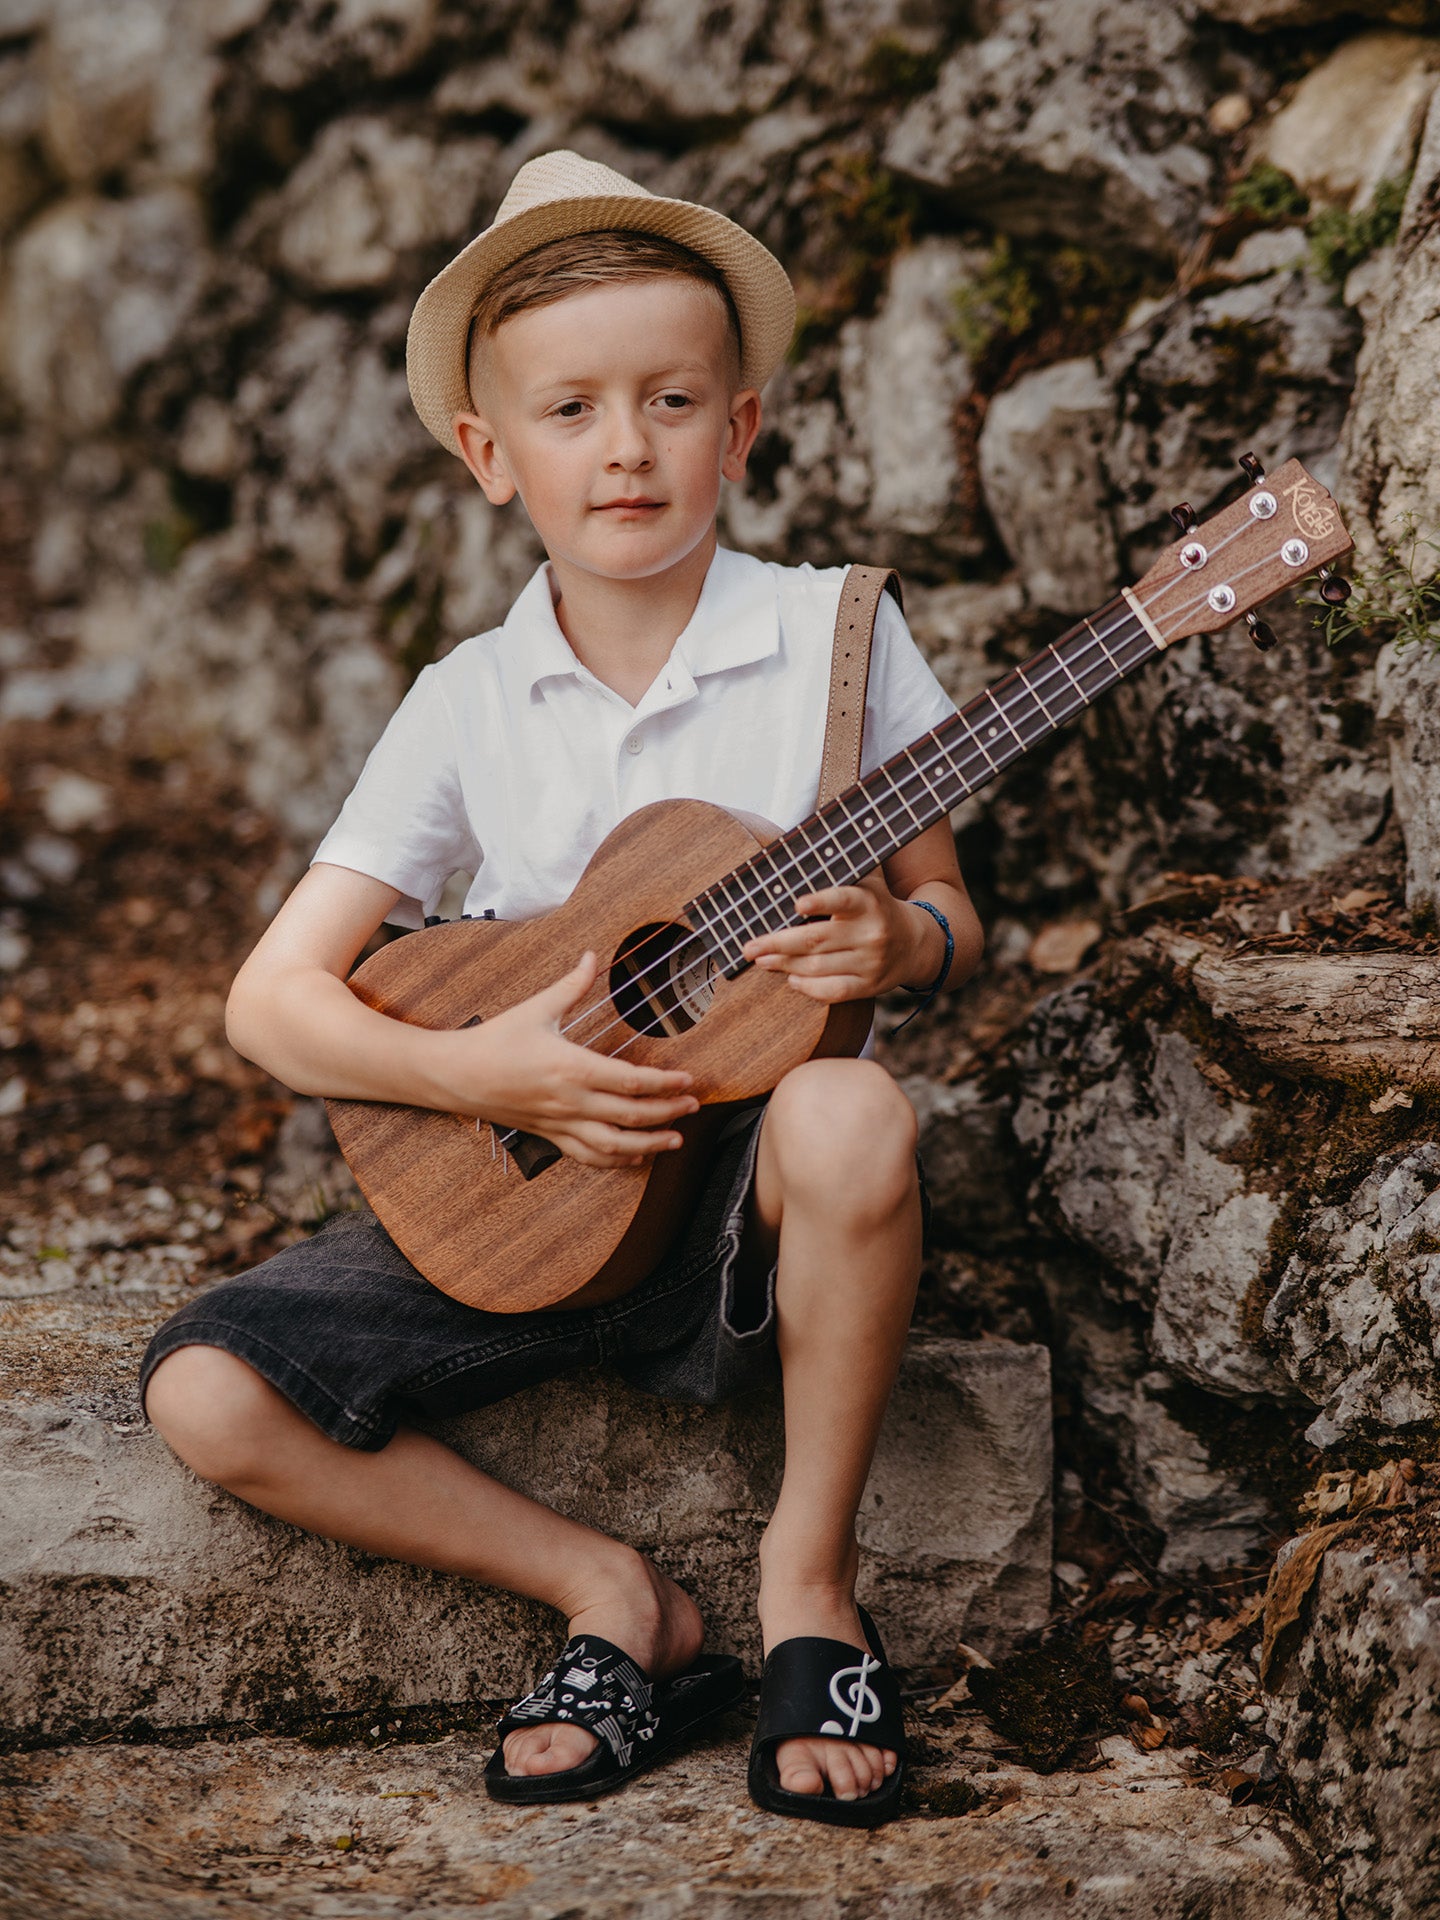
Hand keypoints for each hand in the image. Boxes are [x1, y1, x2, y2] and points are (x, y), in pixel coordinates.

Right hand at [433, 952, 698, 1168]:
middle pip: (631, 1115)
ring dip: (649, 1143)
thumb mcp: (536, 1009)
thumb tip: (592, 956)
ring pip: (614, 1144)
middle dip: (667, 1112)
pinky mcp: (549, 1136)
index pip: (631, 1082)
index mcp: (572, 1067)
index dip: (665, 1084)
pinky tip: (636, 1155)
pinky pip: (588, 1156)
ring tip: (676, 1139)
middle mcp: (571, 1101)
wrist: (456, 1075)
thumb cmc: (496, 1040)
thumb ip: (571, 986)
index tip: (688, 1080)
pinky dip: (616, 1159)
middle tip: (693, 1106)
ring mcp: (560, 1123)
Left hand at [740, 874, 934, 1002]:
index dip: (820, 901)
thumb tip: (800, 841)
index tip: (797, 904)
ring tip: (760, 959)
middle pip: (818, 940)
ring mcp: (870, 962)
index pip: (844, 899)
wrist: (916, 942)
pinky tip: (791, 978)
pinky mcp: (869, 986)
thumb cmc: (876, 905)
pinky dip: (809, 987)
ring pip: (820, 967)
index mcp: (869, 901)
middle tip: (750, 945)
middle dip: (778, 943)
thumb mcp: (867, 880)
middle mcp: (871, 933)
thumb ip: (839, 865)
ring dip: (784, 964)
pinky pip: (834, 991)